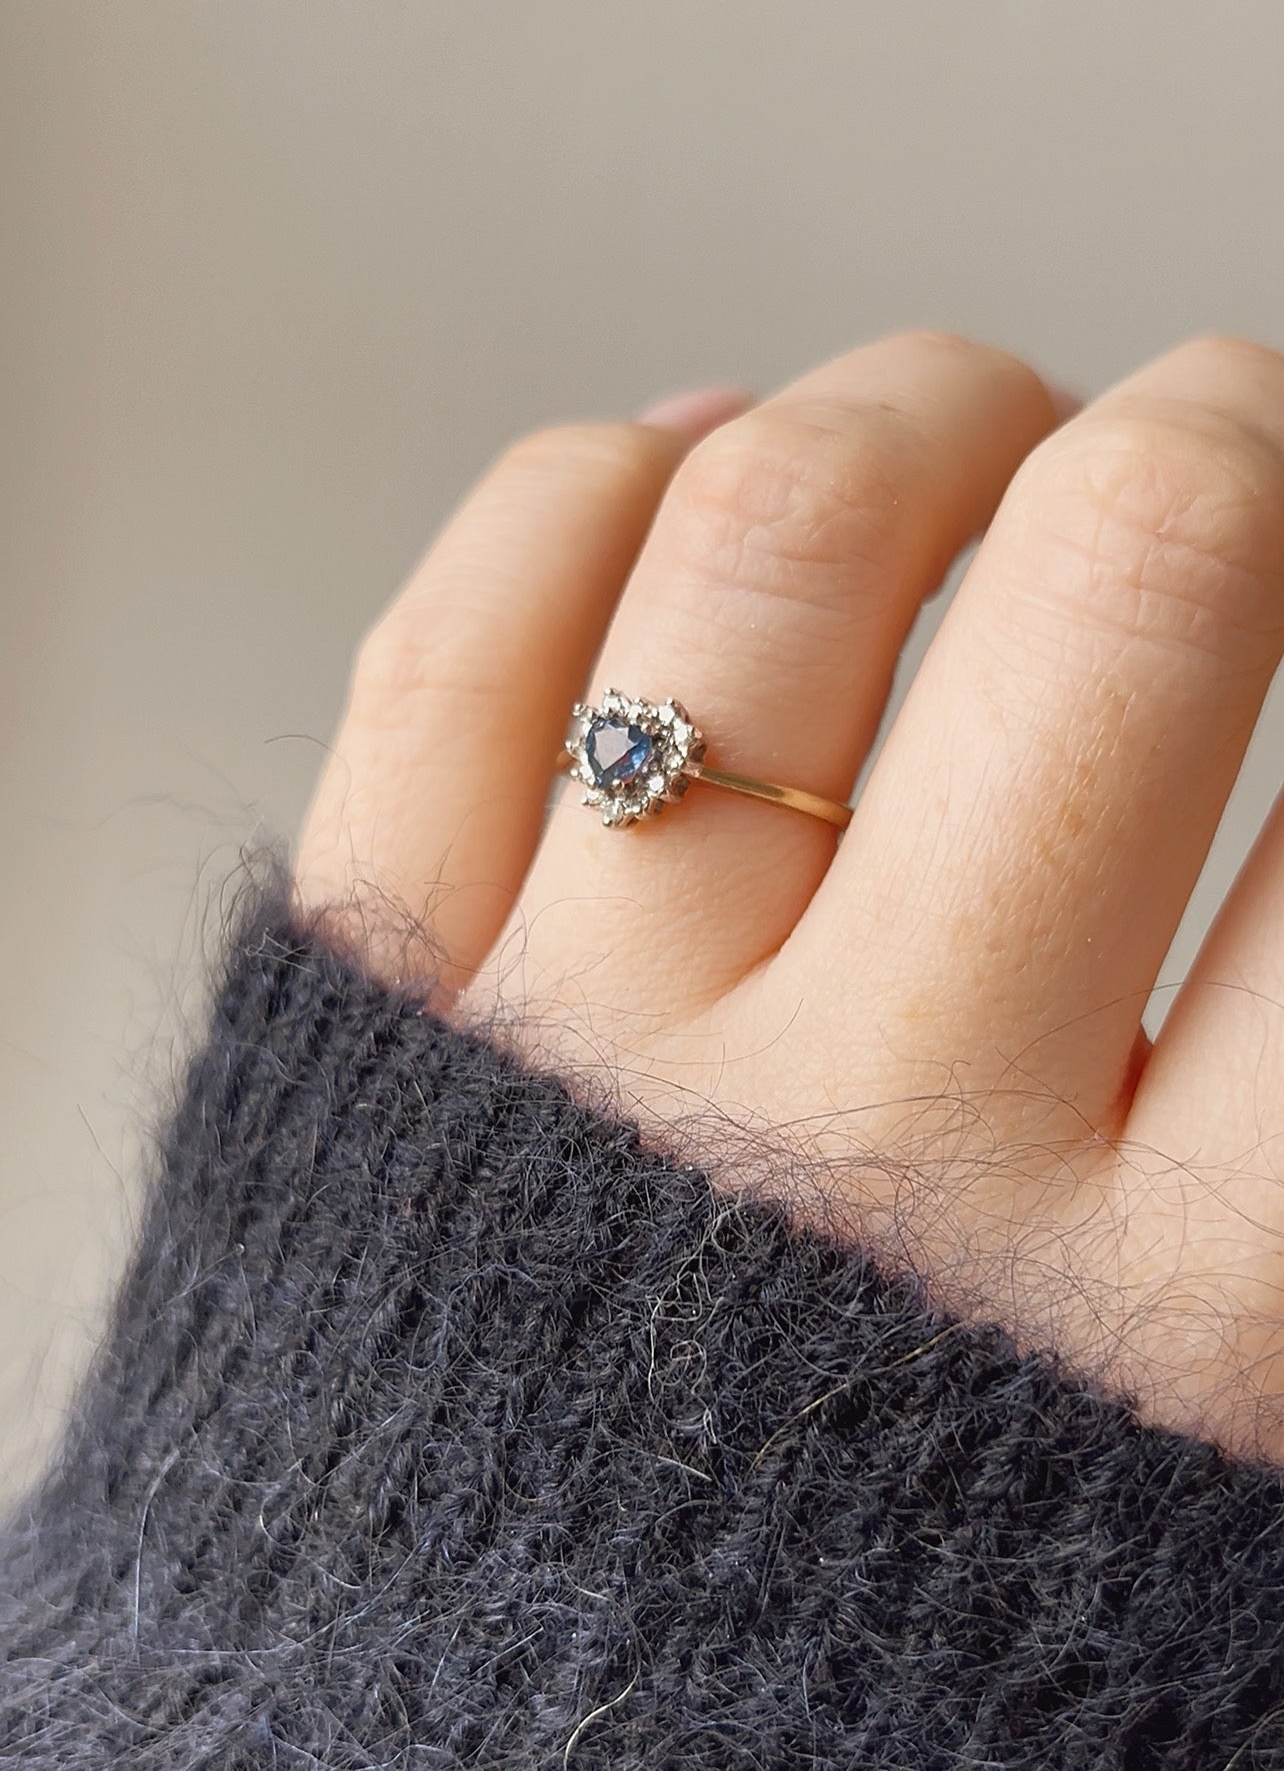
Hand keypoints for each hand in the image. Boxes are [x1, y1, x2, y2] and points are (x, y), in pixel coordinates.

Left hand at [298, 335, 1283, 1457]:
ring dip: (921, 409)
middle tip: (1233, 437)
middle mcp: (874, 1143)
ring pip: (779, 537)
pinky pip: (461, 641)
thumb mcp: (1201, 1501)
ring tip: (978, 425)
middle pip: (1130, 587)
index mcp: (1170, 1331)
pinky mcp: (373, 1007)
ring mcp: (589, 1045)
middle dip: (1230, 440)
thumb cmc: (870, 1660)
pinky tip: (690, 470)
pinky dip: (594, 492)